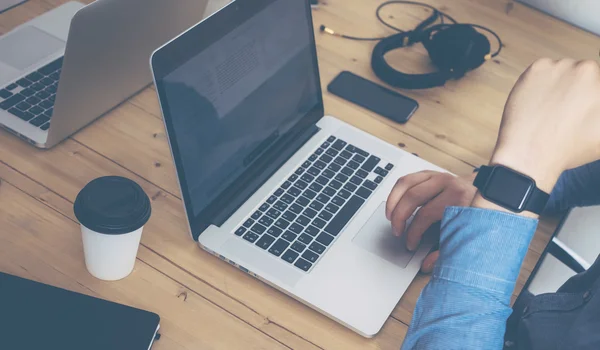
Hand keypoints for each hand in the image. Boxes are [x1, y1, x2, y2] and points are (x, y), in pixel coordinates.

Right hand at [386, 171, 476, 272]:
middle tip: (397, 232)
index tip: (410, 245)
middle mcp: (447, 183)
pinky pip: (408, 179)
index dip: (413, 233)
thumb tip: (427, 265)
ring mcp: (438, 176)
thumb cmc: (478, 216)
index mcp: (457, 198)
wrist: (493, 195)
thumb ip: (446, 250)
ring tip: (390, 217)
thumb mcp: (467, 235)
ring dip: (393, 201)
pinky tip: (394, 203)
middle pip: (412, 197)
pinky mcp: (431, 173)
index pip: (425, 215)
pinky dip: (397, 191)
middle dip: (400, 217)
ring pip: (406, 184)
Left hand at [490, 59, 599, 193]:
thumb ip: (599, 108)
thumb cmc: (570, 148)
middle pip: (584, 73)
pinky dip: (540, 82)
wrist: (530, 153)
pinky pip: (543, 70)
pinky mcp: (537, 69)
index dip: (589, 98)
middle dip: (577, 89)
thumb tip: (594, 102)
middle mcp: (588, 69)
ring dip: (559, 84)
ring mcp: (561, 66)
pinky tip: (538, 103)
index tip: (579, 109)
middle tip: (565, 111)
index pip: (597, 84)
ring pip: (563, 71)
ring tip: (550, 110)